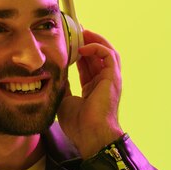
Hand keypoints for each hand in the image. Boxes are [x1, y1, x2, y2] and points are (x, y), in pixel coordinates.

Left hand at [57, 30, 123, 157]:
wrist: (90, 135)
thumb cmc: (78, 124)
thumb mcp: (65, 101)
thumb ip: (64, 86)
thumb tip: (57, 73)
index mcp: (93, 90)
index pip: (87, 66)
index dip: (78, 55)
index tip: (67, 46)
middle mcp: (104, 83)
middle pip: (97, 57)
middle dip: (86, 43)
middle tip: (75, 33)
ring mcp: (110, 80)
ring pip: (106, 52)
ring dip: (94, 40)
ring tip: (82, 33)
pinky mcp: (113, 78)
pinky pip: (108, 55)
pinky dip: (96, 47)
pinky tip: (82, 48)